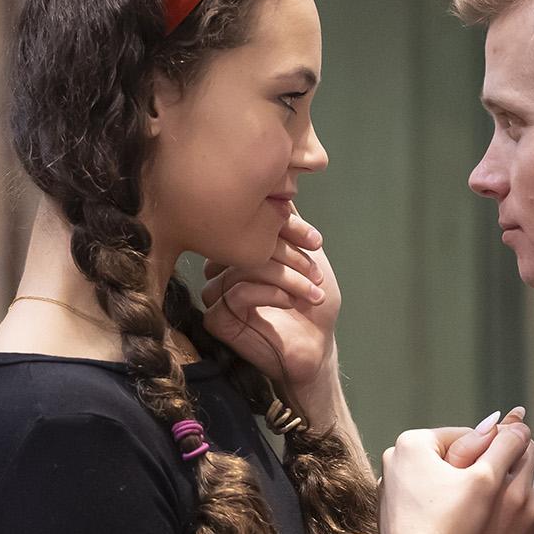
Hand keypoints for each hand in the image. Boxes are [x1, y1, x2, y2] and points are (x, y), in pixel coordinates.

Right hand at [200, 207, 339, 394]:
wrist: (317, 347)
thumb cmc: (313, 304)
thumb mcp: (309, 256)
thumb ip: (291, 225)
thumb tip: (279, 186)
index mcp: (240, 252)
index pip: (252, 225)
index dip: (284, 229)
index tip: (315, 242)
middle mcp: (223, 270)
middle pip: (245, 244)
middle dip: (288, 255)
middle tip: (317, 272)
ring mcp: (216, 294)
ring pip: (241, 267)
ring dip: (284, 277)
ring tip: (311, 291)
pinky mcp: (216, 318)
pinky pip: (236, 293)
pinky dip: (269, 294)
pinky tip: (290, 302)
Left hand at [380, 422, 533, 533]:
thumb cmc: (449, 524)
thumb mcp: (486, 481)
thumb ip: (505, 448)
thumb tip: (520, 427)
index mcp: (412, 441)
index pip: (466, 435)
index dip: (492, 452)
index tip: (507, 471)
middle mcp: (394, 458)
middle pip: (450, 456)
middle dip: (473, 471)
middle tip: (492, 493)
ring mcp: (388, 485)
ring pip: (438, 478)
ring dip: (459, 489)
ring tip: (475, 511)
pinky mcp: (389, 510)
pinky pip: (424, 498)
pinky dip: (441, 505)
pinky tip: (454, 524)